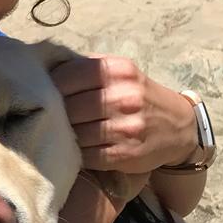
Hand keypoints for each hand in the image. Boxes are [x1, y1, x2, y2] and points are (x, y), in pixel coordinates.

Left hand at [50, 54, 197, 173]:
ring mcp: (125, 128)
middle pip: (68, 107)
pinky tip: (77, 147)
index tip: (43, 93)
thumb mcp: (120, 72)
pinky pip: (85, 155)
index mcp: (119, 71)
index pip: (68, 76)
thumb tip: (45, 68)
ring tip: (61, 133)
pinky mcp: (124, 154)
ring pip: (74, 133)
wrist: (179, 127)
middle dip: (54, 113)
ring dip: (63, 135)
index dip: (50, 86)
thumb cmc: (139, 96)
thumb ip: (88, 67)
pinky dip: (76, 153)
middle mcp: (124, 97)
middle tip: (47, 117)